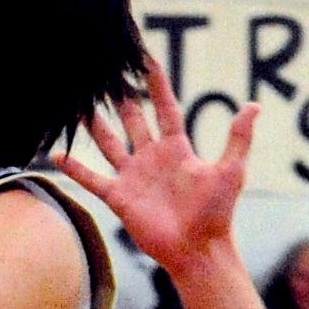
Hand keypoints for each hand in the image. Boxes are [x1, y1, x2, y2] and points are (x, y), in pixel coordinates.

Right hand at [51, 55, 257, 275]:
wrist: (197, 249)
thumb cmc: (217, 213)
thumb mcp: (231, 170)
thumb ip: (238, 138)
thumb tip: (253, 106)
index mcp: (177, 149)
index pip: (164, 109)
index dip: (157, 85)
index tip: (146, 59)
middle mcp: (152, 158)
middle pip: (132, 121)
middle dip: (120, 99)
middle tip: (106, 75)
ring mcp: (133, 176)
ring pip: (109, 143)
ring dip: (94, 125)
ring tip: (78, 105)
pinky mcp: (119, 196)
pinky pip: (91, 178)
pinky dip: (73, 167)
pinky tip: (56, 154)